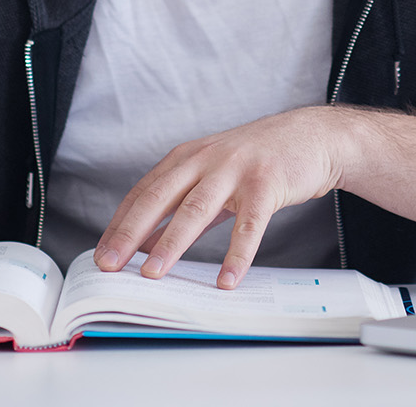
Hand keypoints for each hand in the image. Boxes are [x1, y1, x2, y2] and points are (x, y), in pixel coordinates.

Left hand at [93, 106, 351, 289]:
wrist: (313, 136)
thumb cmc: (261, 159)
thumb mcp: (215, 177)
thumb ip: (183, 208)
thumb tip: (149, 243)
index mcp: (188, 157)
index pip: (144, 192)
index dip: (120, 223)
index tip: (101, 253)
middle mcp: (206, 159)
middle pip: (159, 197)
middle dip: (130, 232)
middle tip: (110, 263)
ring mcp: (236, 169)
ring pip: (196, 209)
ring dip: (171, 243)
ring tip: (153, 273)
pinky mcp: (266, 183)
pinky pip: (249, 224)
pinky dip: (236, 254)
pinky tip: (226, 279)